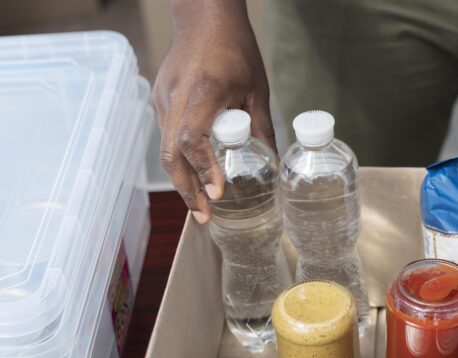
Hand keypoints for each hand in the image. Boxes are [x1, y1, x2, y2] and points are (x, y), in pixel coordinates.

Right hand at [153, 2, 274, 223]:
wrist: (204, 17)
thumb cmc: (235, 49)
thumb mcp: (257, 89)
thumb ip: (262, 128)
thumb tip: (274, 165)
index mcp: (203, 91)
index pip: (193, 137)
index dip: (204, 168)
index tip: (218, 192)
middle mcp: (177, 97)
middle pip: (171, 154)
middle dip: (187, 189)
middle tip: (204, 216)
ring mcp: (163, 99)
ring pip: (166, 149)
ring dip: (182, 180)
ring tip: (200, 207)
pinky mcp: (160, 101)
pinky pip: (167, 137)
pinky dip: (180, 161)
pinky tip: (194, 178)